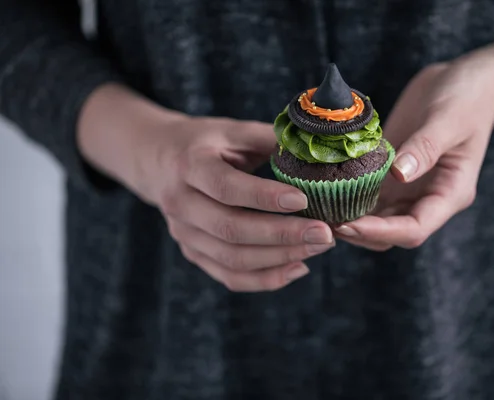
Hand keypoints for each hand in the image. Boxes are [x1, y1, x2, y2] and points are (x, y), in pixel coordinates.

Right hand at [78, 85, 334, 291]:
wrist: (158, 160)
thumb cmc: (205, 142)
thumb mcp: (232, 130)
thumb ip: (270, 138)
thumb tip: (317, 150)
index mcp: (190, 164)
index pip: (226, 187)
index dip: (265, 197)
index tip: (303, 200)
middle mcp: (180, 202)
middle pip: (231, 229)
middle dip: (282, 235)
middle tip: (324, 233)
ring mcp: (183, 233)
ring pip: (232, 259)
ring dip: (280, 258)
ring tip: (319, 247)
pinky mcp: (192, 252)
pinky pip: (229, 276)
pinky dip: (266, 279)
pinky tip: (298, 267)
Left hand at [335, 62, 493, 249]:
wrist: (463, 80)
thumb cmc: (466, 98)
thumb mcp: (449, 119)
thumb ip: (426, 147)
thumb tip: (399, 174)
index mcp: (450, 194)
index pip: (414, 229)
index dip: (380, 232)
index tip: (348, 224)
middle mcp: (428, 199)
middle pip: (393, 234)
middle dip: (360, 233)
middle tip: (324, 223)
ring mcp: (409, 189)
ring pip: (378, 221)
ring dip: (352, 221)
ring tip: (320, 213)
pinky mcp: (393, 175)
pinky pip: (370, 196)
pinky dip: (349, 199)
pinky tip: (325, 192)